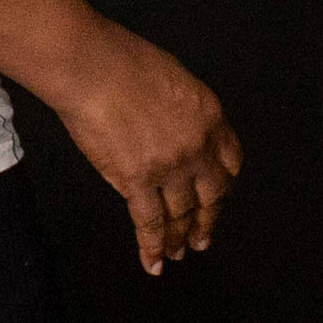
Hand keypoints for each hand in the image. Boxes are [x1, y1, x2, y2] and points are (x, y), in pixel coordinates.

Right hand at [53, 27, 240, 273]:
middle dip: (207, 219)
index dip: (224, 183)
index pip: (230, 161)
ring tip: (179, 252)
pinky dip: (152, 246)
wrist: (92, 67)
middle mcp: (197, 147)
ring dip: (180, 237)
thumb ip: (181, 110)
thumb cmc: (122, 60)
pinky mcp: (137, 181)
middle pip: (211, 194)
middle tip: (203, 237)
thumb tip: (171, 126)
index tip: (218, 195)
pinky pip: (149, 222)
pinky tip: (155, 263)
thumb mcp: (172, 78)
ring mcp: (169, 167)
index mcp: (210, 117)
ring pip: (181, 214)